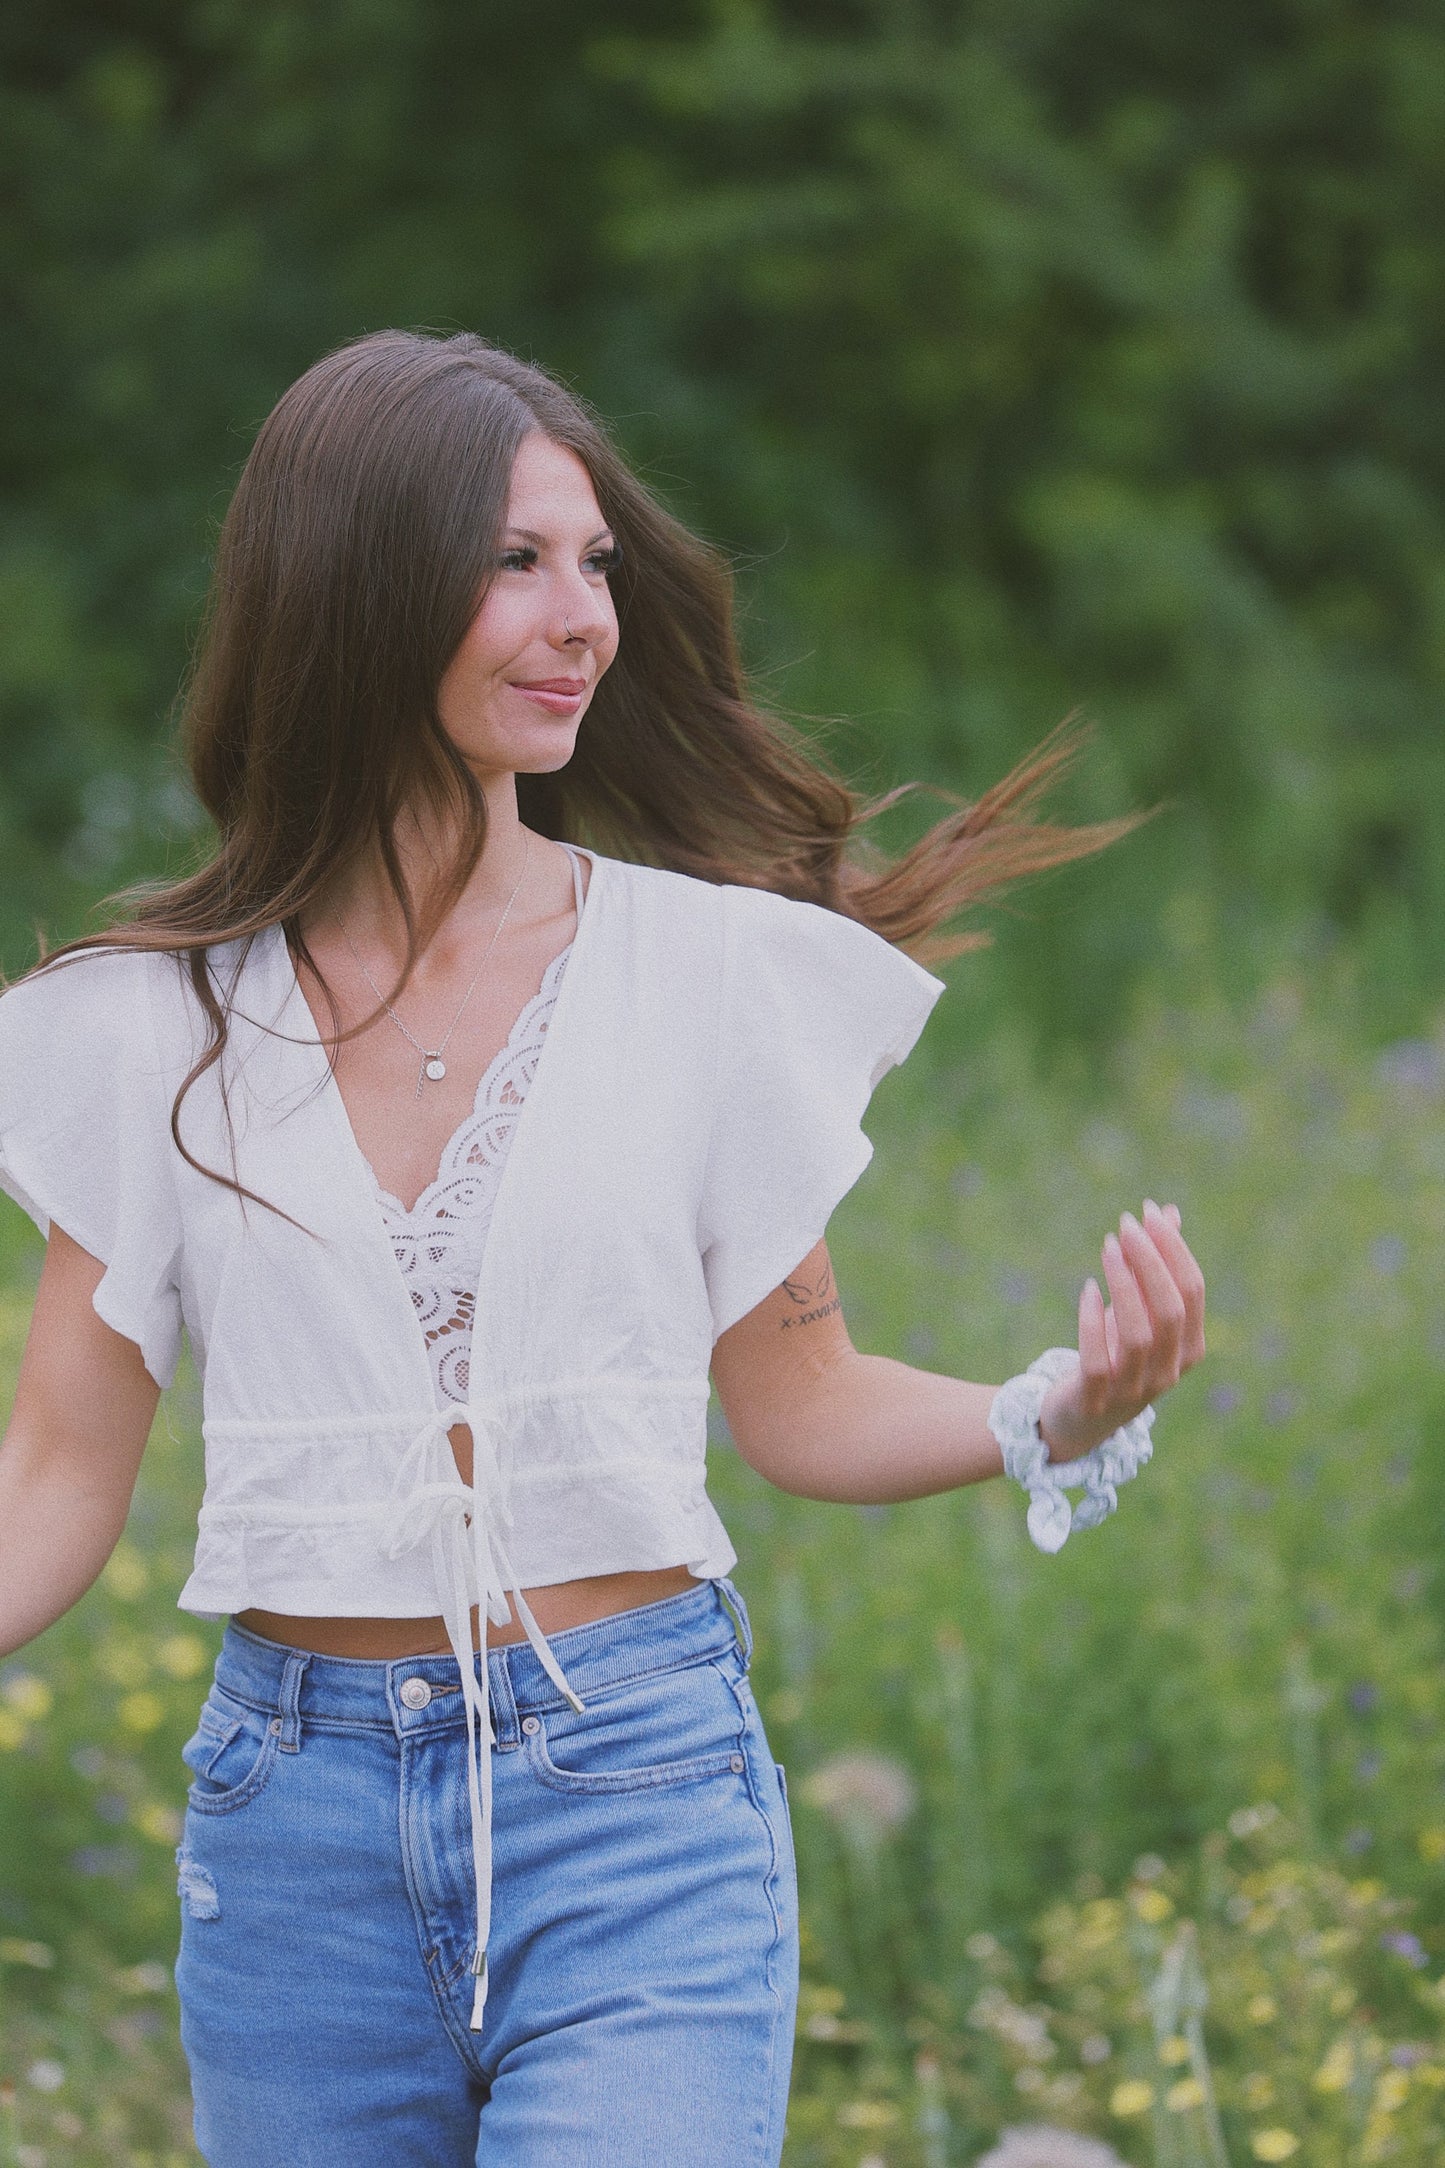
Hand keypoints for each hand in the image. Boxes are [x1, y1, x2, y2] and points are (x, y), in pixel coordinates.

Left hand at [1038, 1199, 1205, 1461]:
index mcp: (1189, 1348)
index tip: (1148, 1212)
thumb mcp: (1138, 1310)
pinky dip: (1093, 1323)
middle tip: (1125, 1225)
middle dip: (1149, 1261)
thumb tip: (1167, 1212)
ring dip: (1123, 1285)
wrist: (1079, 1417)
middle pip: (1169, 1310)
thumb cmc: (1114, 1353)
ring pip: (1138, 1335)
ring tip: (1107, 1246)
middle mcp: (1169, 1371)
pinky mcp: (1096, 1399)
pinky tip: (1088, 1290)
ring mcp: (1134, 1389)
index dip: (1172, 1249)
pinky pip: (1097, 1362)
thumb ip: (1156, 1266)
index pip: (1192, 1292)